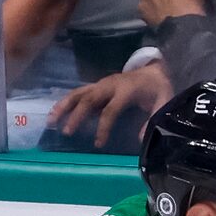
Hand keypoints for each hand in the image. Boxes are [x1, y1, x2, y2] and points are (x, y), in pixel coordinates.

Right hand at [50, 60, 173, 147]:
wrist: (153, 71)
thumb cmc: (158, 89)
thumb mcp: (163, 102)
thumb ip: (154, 118)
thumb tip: (141, 139)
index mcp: (126, 91)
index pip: (110, 110)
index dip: (103, 127)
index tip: (98, 144)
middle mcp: (109, 85)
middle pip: (88, 99)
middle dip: (76, 115)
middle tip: (67, 132)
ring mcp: (101, 84)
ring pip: (78, 93)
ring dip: (63, 106)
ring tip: (51, 121)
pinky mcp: (97, 86)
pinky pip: (78, 93)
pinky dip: (65, 102)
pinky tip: (55, 113)